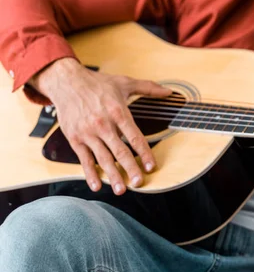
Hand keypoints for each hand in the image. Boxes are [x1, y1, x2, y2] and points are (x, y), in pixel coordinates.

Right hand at [31, 58, 171, 194]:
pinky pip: (84, 159)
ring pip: (103, 158)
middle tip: (139, 183)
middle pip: (119, 151)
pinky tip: (96, 185)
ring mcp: (88, 133)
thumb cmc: (97, 83)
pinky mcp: (75, 138)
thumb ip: (148, 88)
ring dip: (112, 175)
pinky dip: (90, 173)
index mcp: (118, 112)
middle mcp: (103, 124)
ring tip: (121, 190)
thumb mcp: (124, 82)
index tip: (151, 166)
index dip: (144, 153)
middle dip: (130, 169)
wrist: (66, 82)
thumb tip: (169, 92)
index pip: (134, 137)